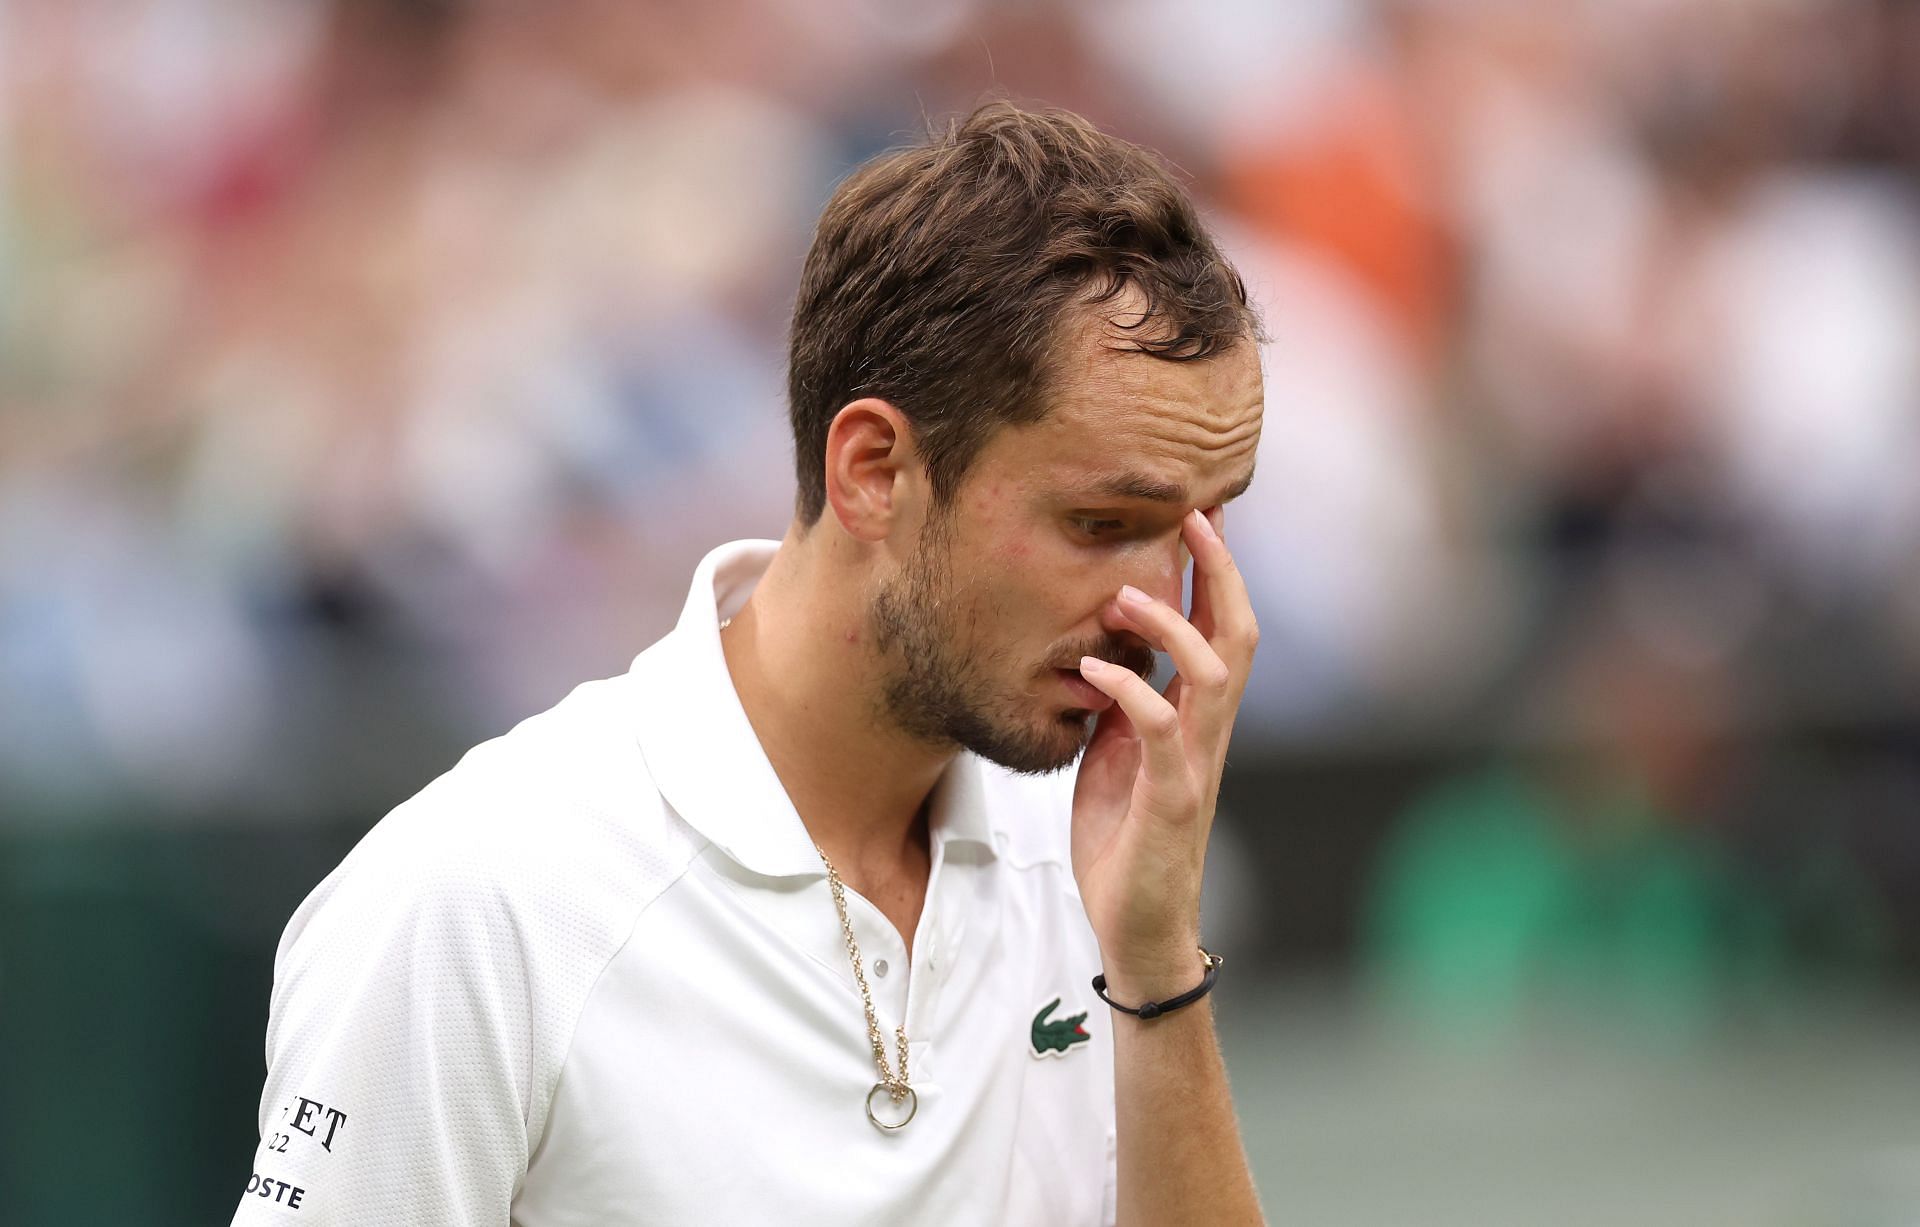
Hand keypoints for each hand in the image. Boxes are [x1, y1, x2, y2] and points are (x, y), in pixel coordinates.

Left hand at [1069, 507, 1256, 1001]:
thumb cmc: (1126, 839)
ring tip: (1123, 596)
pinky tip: (1092, 667)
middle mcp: (1210, 732)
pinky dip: (1129, 692)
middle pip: (1238, 634)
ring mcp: (1196, 763)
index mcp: (1198, 717)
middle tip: (1194, 514)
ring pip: (1212, 675)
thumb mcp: (1117, 754)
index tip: (1201, 511)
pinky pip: (1160, 732)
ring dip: (1172, 627)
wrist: (1137, 925)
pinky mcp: (1172, 799)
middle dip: (1220, 573)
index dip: (1218, 570)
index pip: (1223, 627)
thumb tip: (1103, 649)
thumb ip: (1122, 703)